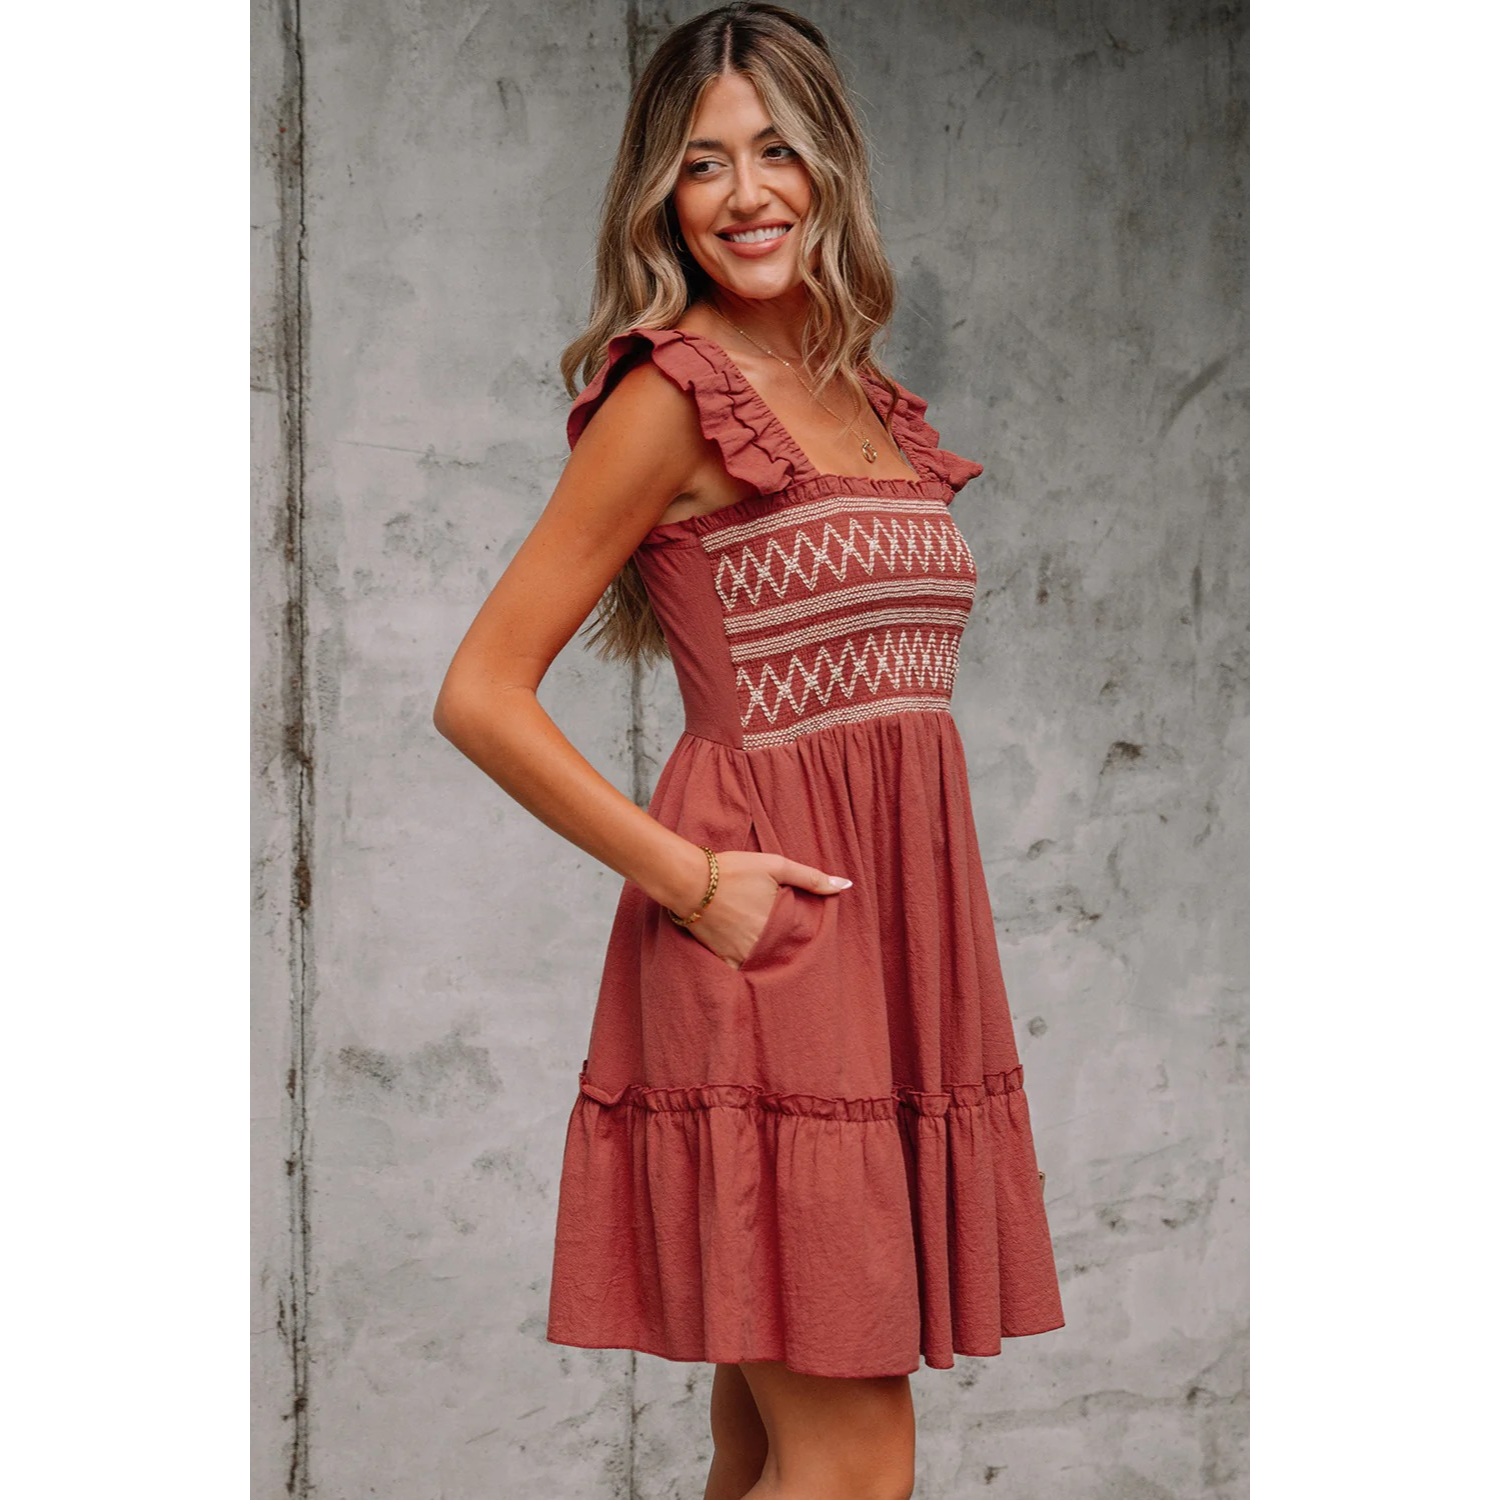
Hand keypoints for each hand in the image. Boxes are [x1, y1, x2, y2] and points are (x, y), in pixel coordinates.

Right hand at [675, 850, 852, 967]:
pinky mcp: (723, 959)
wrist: (688, 881)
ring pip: (762, 959)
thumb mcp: (775, 866)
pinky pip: (740, 966)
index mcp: (779, 925)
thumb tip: (845, 885)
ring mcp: (741, 955)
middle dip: (779, 940)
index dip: (796, 928)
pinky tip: (737, 939)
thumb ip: (810, 878)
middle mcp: (762, 946)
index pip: (799, 936)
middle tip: (764, 923)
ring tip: (751, 931)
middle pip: (780, 949)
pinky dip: (742, 956)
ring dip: (762, 950)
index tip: (788, 921)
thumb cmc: (733, 870)